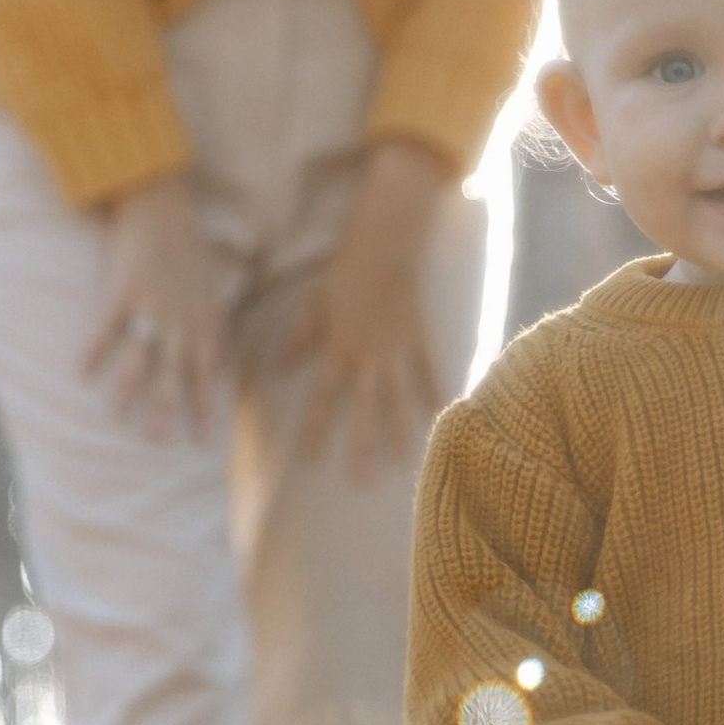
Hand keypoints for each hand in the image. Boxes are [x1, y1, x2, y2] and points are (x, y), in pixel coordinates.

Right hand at [83, 169, 227, 438]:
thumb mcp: (213, 292)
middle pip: (174, 372)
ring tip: (117, 415)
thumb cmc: (188, 249)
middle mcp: (181, 317)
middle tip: (160, 442)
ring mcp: (151, 304)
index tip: (202, 440)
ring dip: (128, 386)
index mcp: (205, 319)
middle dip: (169, 409)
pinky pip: (107, 324)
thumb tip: (228, 367)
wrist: (161, 203)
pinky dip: (93, 347)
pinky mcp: (122, 288)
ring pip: (139, 354)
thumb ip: (217, 332)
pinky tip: (80, 371)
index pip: (208, 372)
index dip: (205, 406)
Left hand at [285, 138, 452, 480]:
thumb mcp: (315, 304)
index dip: (317, 428)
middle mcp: (369, 356)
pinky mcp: (420, 338)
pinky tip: (443, 416)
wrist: (386, 243)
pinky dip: (436, 393)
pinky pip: (429, 371)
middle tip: (362, 481)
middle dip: (362, 445)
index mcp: (340, 348)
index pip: (324, 397)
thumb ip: (301, 339)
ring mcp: (397, 350)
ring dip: (400, 430)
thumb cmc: (346, 271)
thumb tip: (279, 368)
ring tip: (405, 461)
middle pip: (364, 408)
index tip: (310, 459)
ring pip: (398, 397)